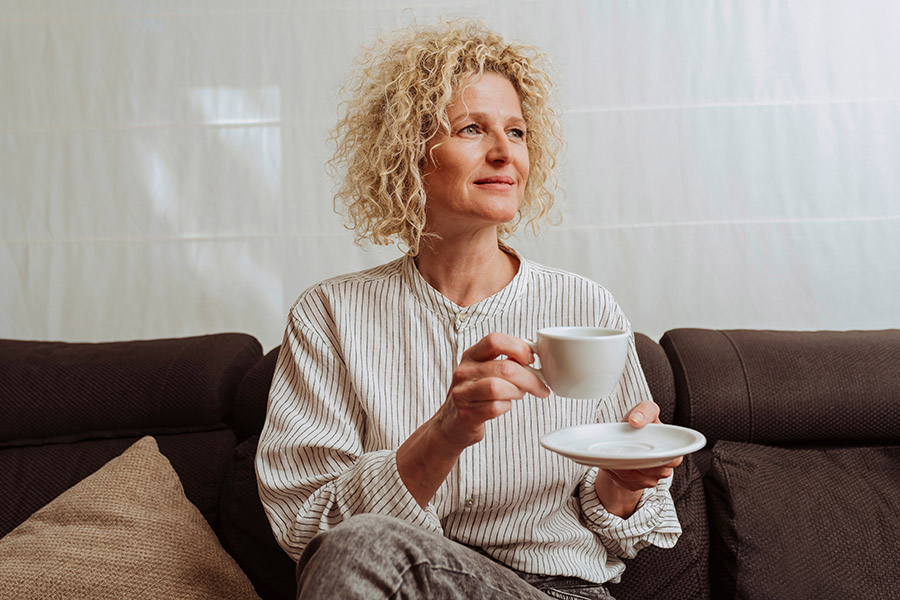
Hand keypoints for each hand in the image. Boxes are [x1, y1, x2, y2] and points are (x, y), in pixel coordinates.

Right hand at [397, 332, 548, 507]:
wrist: (451, 424)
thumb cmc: (474, 395)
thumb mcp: (484, 371)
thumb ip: (505, 361)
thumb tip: (534, 357)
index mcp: (471, 356)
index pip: (495, 340)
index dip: (518, 347)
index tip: (531, 359)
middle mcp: (464, 372)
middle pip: (505, 367)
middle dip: (530, 377)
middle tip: (540, 386)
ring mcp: (462, 393)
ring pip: (499, 387)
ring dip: (517, 392)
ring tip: (520, 395)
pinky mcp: (466, 414)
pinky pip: (494, 407)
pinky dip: (506, 407)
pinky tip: (505, 406)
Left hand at [594, 400, 683, 516]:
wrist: (621, 439)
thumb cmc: (636, 424)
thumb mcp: (643, 411)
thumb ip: (645, 410)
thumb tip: (636, 420)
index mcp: (672, 449)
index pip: (672, 460)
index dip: (657, 457)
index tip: (641, 451)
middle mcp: (663, 466)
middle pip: (651, 473)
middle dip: (634, 463)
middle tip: (620, 452)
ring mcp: (650, 478)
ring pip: (635, 479)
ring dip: (621, 468)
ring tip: (612, 456)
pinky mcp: (635, 485)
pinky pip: (625, 484)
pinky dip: (615, 474)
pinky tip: (611, 464)